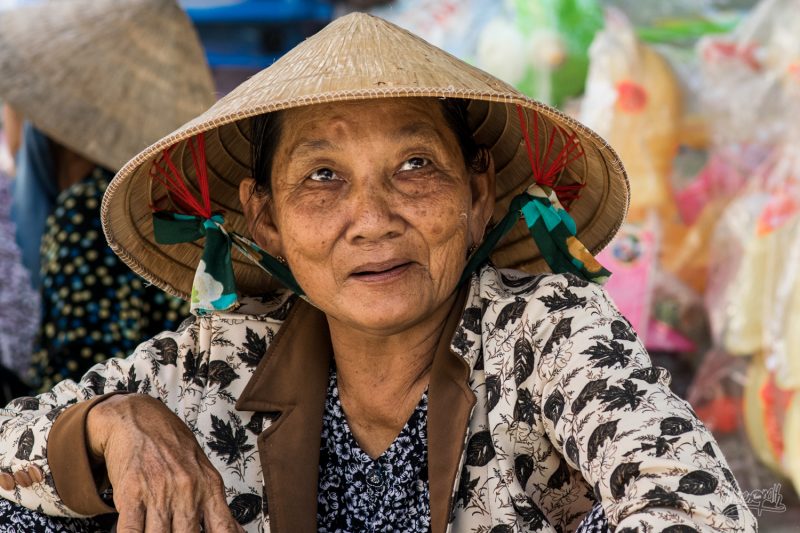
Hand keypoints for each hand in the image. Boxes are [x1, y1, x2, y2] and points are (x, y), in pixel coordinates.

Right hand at [87, 394, 243, 531]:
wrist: (139, 420)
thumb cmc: (173, 446)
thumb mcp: (204, 471)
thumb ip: (216, 505)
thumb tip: (237, 532)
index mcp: (210, 487)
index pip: (224, 528)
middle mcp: (188, 492)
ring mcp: (159, 493)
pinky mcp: (131, 495)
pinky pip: (131, 531)